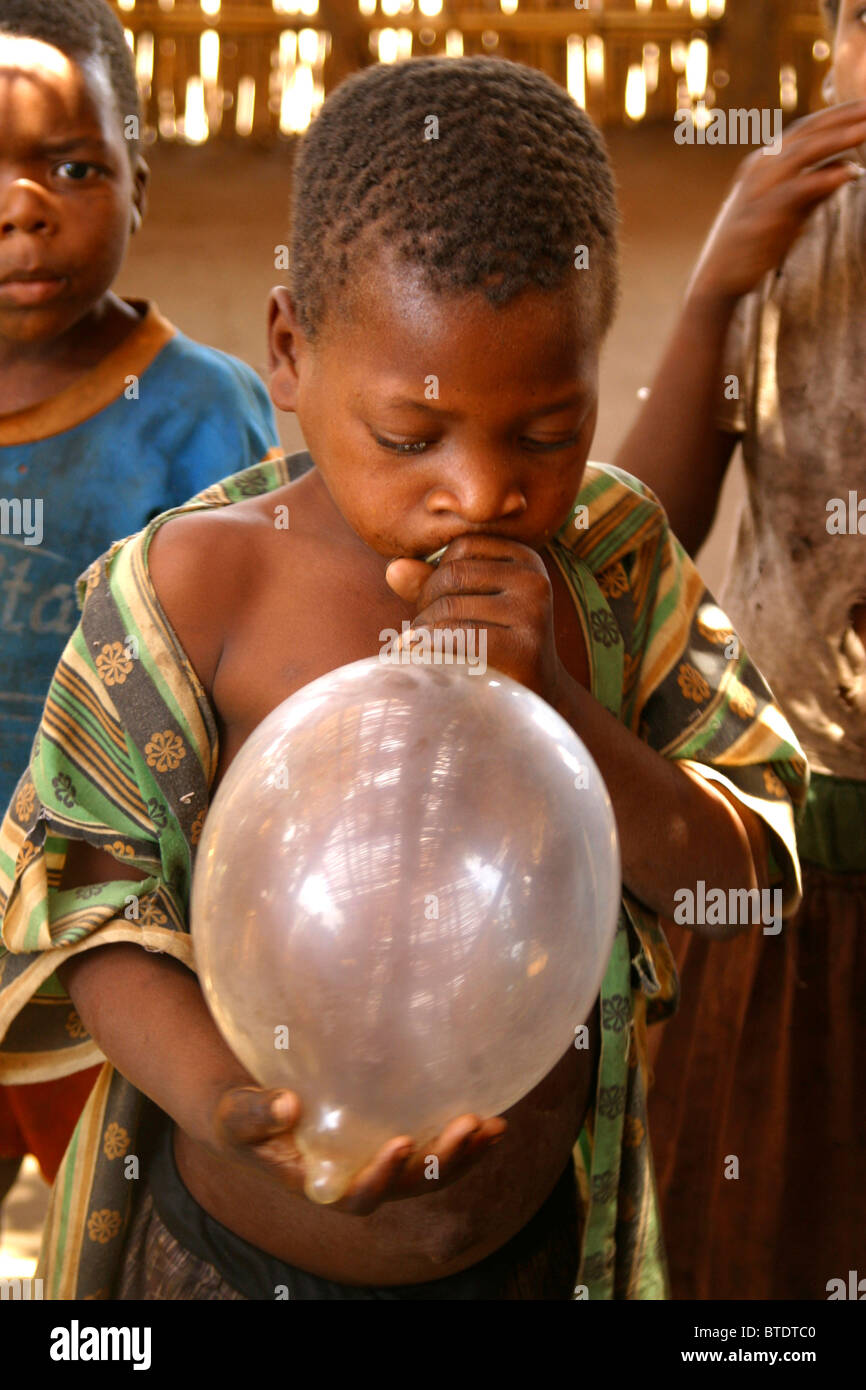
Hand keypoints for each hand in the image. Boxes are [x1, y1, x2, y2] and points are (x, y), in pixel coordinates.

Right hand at [210, 1084, 506, 1214]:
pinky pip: (434, 1146)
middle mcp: (357, 1180)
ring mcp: (378, 1163)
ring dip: (464, 1153)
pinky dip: (463, 1137)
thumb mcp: (236, 1118)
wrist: (253, 1116)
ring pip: (430, 1172)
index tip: (400, 1143)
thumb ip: (255, 1114)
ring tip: (495, 1126)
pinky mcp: (391, 1141)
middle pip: (408, 1187)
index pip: (358, 1197)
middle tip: (469, 1126)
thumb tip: (286, 1105)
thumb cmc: (241, 1120)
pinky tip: (491, 1116)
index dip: (381, 1177)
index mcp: (321, 1184)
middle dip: (442, 1162)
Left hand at [386, 535, 562, 702]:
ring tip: (419, 651)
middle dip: (425, 604)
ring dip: (422, 632)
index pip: (464, 546)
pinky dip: (430, 648)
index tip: (431, 605)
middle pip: (454, 574)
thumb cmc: (492, 645)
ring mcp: (532, 613)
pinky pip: (458, 637)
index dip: (436, 573)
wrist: (531, 697)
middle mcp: (535, 580)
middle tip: (418, 636)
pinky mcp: (524, 647)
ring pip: (450, 607)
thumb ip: (432, 582)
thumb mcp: (468, 605)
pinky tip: (421, 661)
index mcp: (526, 559)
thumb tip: (395, 568)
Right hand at [688, 100, 865, 305]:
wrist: (719, 279)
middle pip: (806, 134)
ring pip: (801, 154)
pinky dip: (822, 179)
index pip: (807, 130)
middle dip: (842, 119)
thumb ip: (817, 189)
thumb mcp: (790, 210)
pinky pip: (795, 190)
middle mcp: (760, 169)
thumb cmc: (755, 245)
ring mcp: (759, 190)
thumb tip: (847, 167)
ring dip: (837, 139)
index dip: (838, 115)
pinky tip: (848, 173)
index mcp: (765, 163)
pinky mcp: (761, 215)